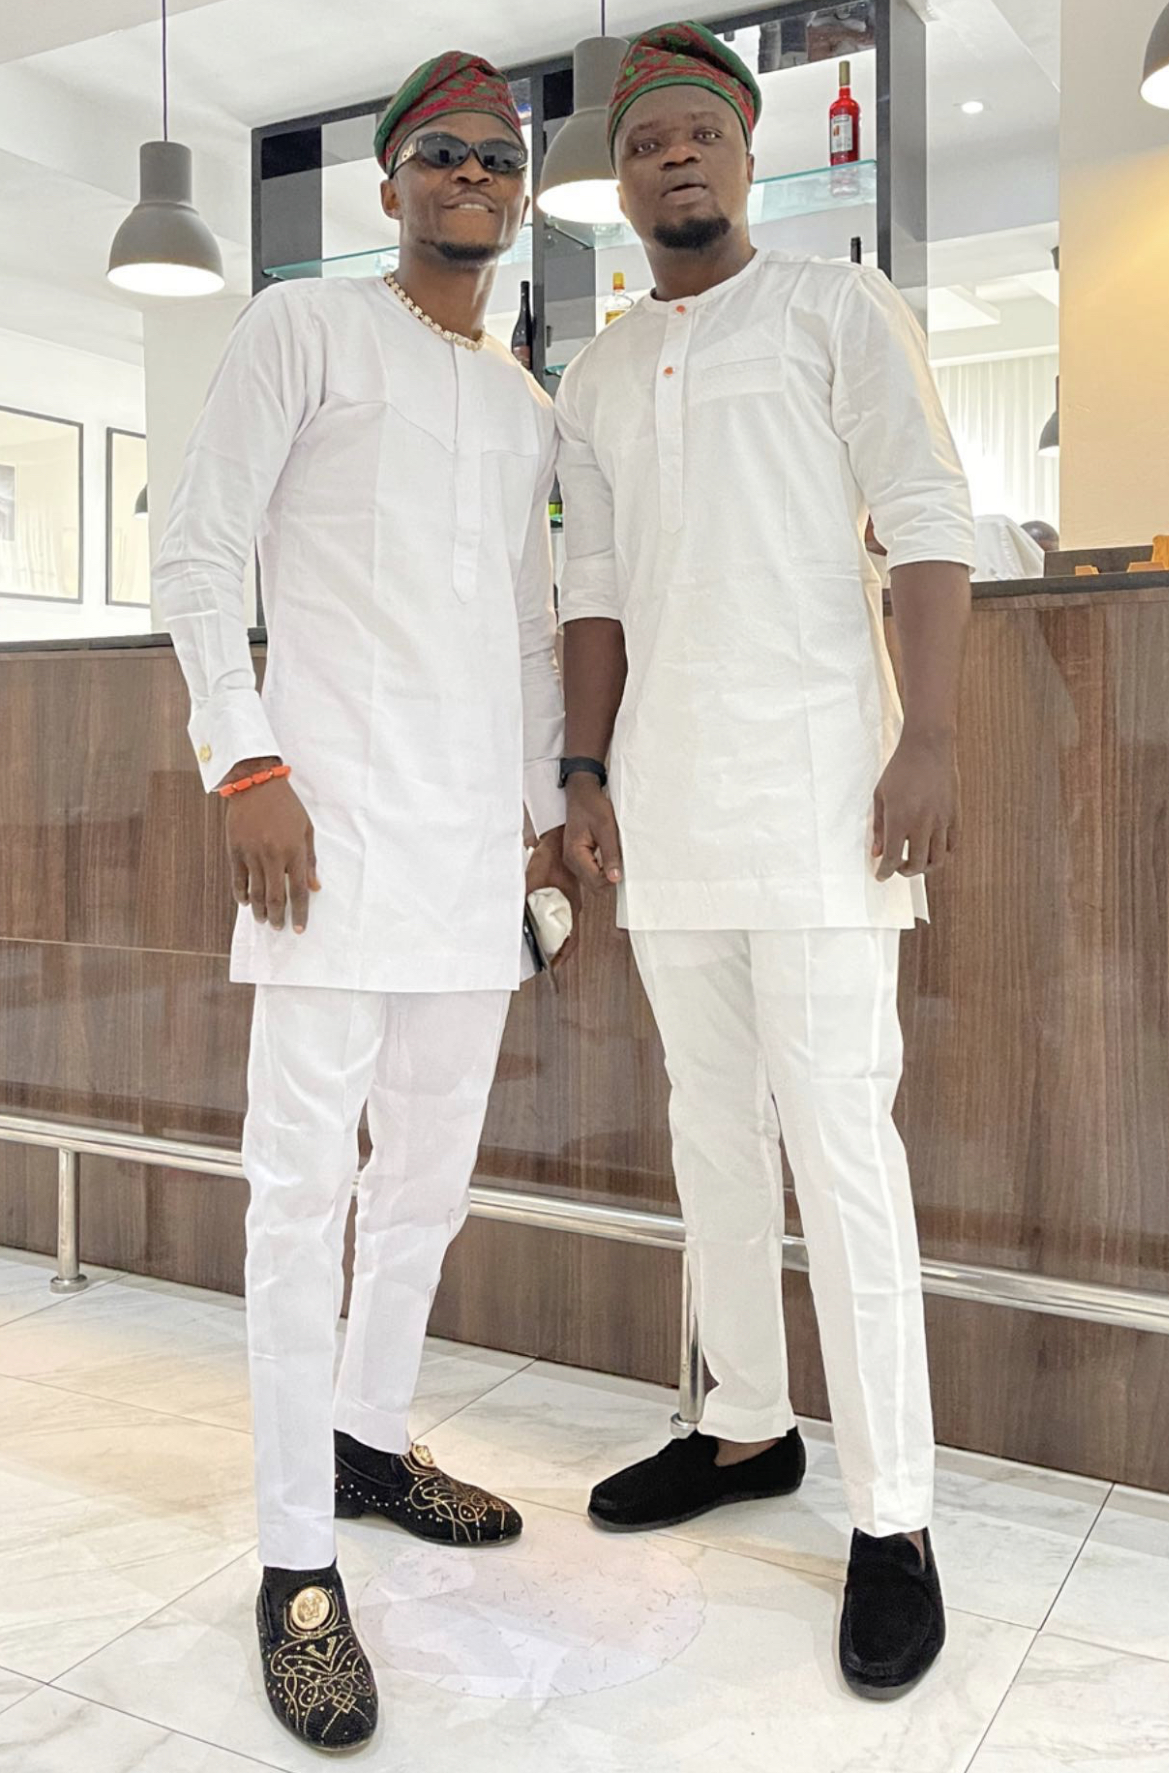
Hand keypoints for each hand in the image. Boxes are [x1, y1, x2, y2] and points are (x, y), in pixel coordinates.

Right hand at [224, 769, 319, 931]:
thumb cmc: (286, 806)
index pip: (298, 891)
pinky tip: (245, 902)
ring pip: (255, 892)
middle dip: (278, 916)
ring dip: (259, 910)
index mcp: (293, 851)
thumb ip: (309, 860)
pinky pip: (238, 879)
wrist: (255, 785)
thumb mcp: (306, 829)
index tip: (299, 928)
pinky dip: (241, 893)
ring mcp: (251, 854)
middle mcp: (272, 855)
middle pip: (274, 897)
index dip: (299, 912)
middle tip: (279, 927)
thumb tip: (314, 887)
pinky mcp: (235, 850)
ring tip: (263, 920)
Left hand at [526, 825, 581, 968]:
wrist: (557, 839)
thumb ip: (525, 902)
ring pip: (563, 925)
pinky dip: (548, 923)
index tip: (550, 968)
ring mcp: (569, 900)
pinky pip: (558, 913)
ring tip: (537, 945)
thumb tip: (517, 919)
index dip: (561, 957)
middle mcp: (573, 906)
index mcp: (571, 907)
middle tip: (541, 960)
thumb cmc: (549, 858)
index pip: (570, 940)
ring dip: (551, 937)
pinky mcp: (564, 893)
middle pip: (567, 936)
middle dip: (555, 950)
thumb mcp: (533, 883)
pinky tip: (536, 922)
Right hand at [563, 777, 623, 893]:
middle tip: (621, 862)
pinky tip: (611, 859)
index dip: (612, 878)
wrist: (582, 793)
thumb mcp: (606, 828)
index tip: (623, 866)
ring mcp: (573, 861)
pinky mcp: (579, 859)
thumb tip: (615, 878)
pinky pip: (592, 873)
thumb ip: (610, 854)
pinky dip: (603, 870)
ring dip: (607, 875)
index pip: (596, 881)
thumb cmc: (592, 806)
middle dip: (610, 878)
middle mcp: (571, 861)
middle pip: (594, 885)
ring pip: (593, 881)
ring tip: (616, 859)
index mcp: (575, 855)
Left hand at [872, 731, 958, 881]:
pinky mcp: (955, 814)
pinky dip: (943, 853)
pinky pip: (953, 844)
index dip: (885, 872)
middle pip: (917, 865)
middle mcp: (922, 824)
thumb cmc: (900, 769)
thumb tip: (877, 853)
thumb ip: (878, 827)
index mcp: (900, 820)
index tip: (880, 876)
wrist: (928, 746)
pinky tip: (933, 849)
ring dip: (925, 867)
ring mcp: (942, 821)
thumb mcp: (880, 796)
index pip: (893, 858)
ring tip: (916, 861)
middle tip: (898, 867)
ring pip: (938, 860)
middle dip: (905, 872)